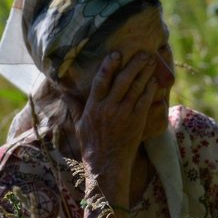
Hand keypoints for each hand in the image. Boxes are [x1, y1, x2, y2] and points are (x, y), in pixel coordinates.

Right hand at [74, 50, 157, 195]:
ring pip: (136, 88)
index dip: (108, 65)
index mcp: (93, 106)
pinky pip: (145, 101)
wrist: (106, 164)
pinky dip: (150, 89)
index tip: (116, 53)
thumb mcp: (79, 124)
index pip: (101, 81)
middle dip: (133, 64)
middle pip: (122, 80)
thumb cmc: (92, 145)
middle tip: (143, 52)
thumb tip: (63, 92)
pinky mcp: (137, 121)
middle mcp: (108, 108)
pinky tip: (155, 80)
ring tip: (152, 61)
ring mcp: (124, 114)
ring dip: (145, 73)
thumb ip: (74, 106)